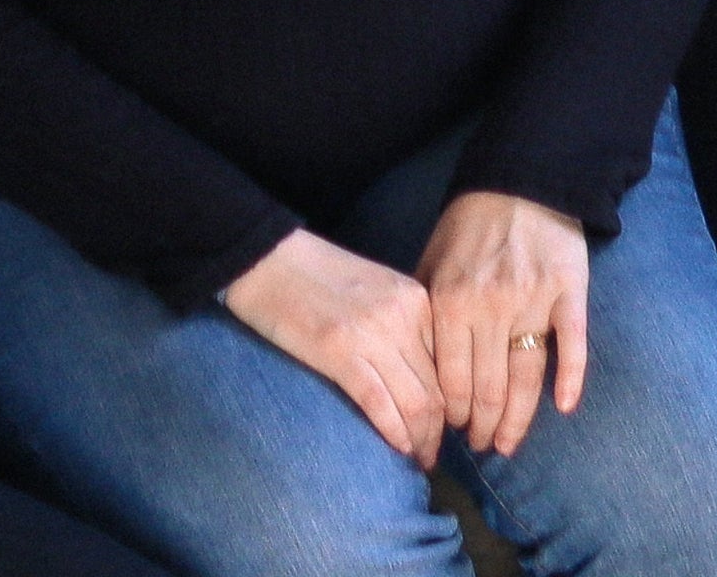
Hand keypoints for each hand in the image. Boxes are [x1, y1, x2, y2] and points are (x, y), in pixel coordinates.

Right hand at [222, 228, 442, 462]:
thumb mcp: (376, 289)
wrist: (266, 258)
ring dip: (419, 440)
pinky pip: (379, 404)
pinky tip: (395, 448)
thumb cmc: (315, 275)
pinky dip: (393, 433)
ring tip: (415, 459)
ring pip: (415, 403)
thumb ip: (402, 324)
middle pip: (436, 389)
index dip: (450, 403)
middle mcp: (403, 316)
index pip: (448, 364)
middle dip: (438, 431)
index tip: (443, 427)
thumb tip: (417, 375)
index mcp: (415, 299)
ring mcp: (372, 334)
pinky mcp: (339, 353)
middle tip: (430, 455)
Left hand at [414, 188, 588, 456]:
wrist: (520, 181)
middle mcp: (490, 305)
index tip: (451, 432)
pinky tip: (564, 407)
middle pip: (488, 386)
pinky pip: (571, 344)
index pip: (450, 377)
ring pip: (526, 376)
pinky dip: (570, 378)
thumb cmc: (469, 226)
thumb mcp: (431, 262)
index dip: (451, 413)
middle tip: (480, 446)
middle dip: (481, 425)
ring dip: (517, 418)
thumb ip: (424, 311)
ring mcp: (532, 300)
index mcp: (450, 300)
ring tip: (508, 444)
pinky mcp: (568, 292)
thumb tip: (413, 366)